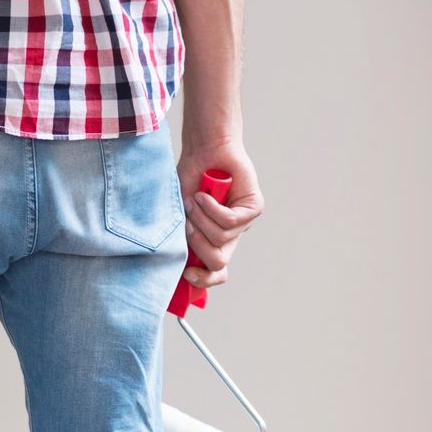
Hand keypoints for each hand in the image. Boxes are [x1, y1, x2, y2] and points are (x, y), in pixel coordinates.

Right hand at [178, 143, 263, 290]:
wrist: (203, 151)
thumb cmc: (189, 181)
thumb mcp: (178, 216)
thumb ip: (180, 239)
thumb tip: (180, 266)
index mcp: (211, 243)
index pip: (215, 274)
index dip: (202, 280)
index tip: (187, 272)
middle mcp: (230, 236)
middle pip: (218, 262)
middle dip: (197, 244)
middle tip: (188, 223)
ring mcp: (244, 223)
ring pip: (221, 239)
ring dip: (201, 218)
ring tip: (195, 200)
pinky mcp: (254, 208)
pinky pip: (231, 221)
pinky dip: (212, 208)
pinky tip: (206, 195)